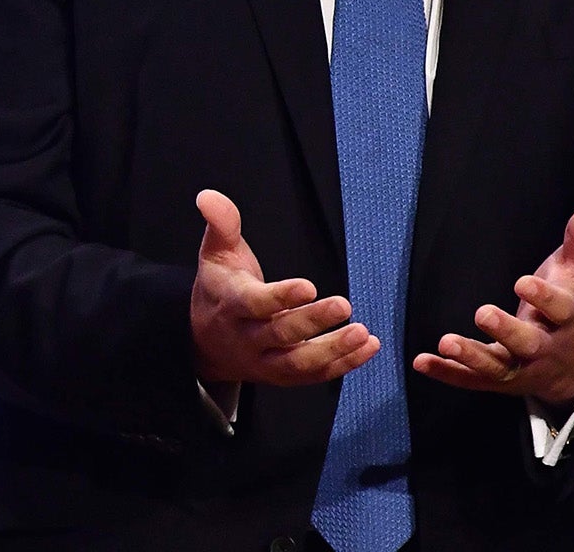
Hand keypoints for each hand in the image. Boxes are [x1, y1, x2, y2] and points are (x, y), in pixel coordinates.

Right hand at [191, 189, 378, 386]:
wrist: (205, 342)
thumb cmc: (218, 290)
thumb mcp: (216, 253)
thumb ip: (221, 224)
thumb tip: (209, 196)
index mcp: (231, 305)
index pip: (255, 304)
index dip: (281, 297)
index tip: (308, 286)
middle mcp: (247, 338)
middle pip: (280, 335)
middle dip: (312, 322)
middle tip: (344, 304)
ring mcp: (265, 361)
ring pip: (299, 363)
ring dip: (334, 351)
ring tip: (362, 334)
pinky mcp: (283, 376)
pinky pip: (314, 375)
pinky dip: (344, 364)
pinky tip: (368, 348)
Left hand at [413, 198, 573, 407]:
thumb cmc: (567, 306)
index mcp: (566, 319)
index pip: (560, 308)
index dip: (543, 296)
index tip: (523, 282)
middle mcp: (545, 347)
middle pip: (528, 343)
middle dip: (507, 331)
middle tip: (483, 312)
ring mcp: (520, 368)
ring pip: (497, 367)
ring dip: (472, 356)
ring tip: (445, 342)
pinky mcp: (497, 381)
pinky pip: (470, 381)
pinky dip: (447, 374)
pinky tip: (421, 362)